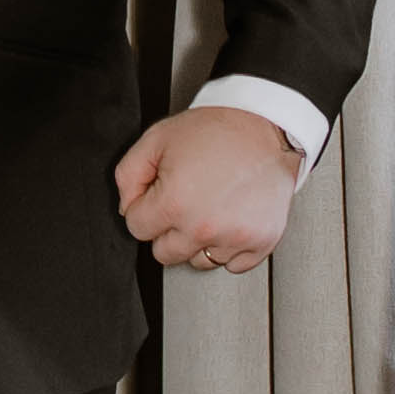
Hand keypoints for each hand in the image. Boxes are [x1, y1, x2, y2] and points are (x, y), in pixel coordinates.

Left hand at [114, 106, 300, 275]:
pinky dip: (229, 248)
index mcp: (174, 203)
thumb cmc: (217, 130)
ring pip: (199, 262)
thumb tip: (127, 206)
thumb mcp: (156, 139)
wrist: (268, 127)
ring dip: (198, 241)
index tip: (159, 196)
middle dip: (168, 230)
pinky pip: (233, 265)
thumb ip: (128, 176)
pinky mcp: (262, 242)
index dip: (143, 208)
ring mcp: (235, 237)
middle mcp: (203, 226)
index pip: (137, 229)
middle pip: (165, 253)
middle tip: (184, 202)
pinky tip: (229, 221)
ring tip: (210, 209)